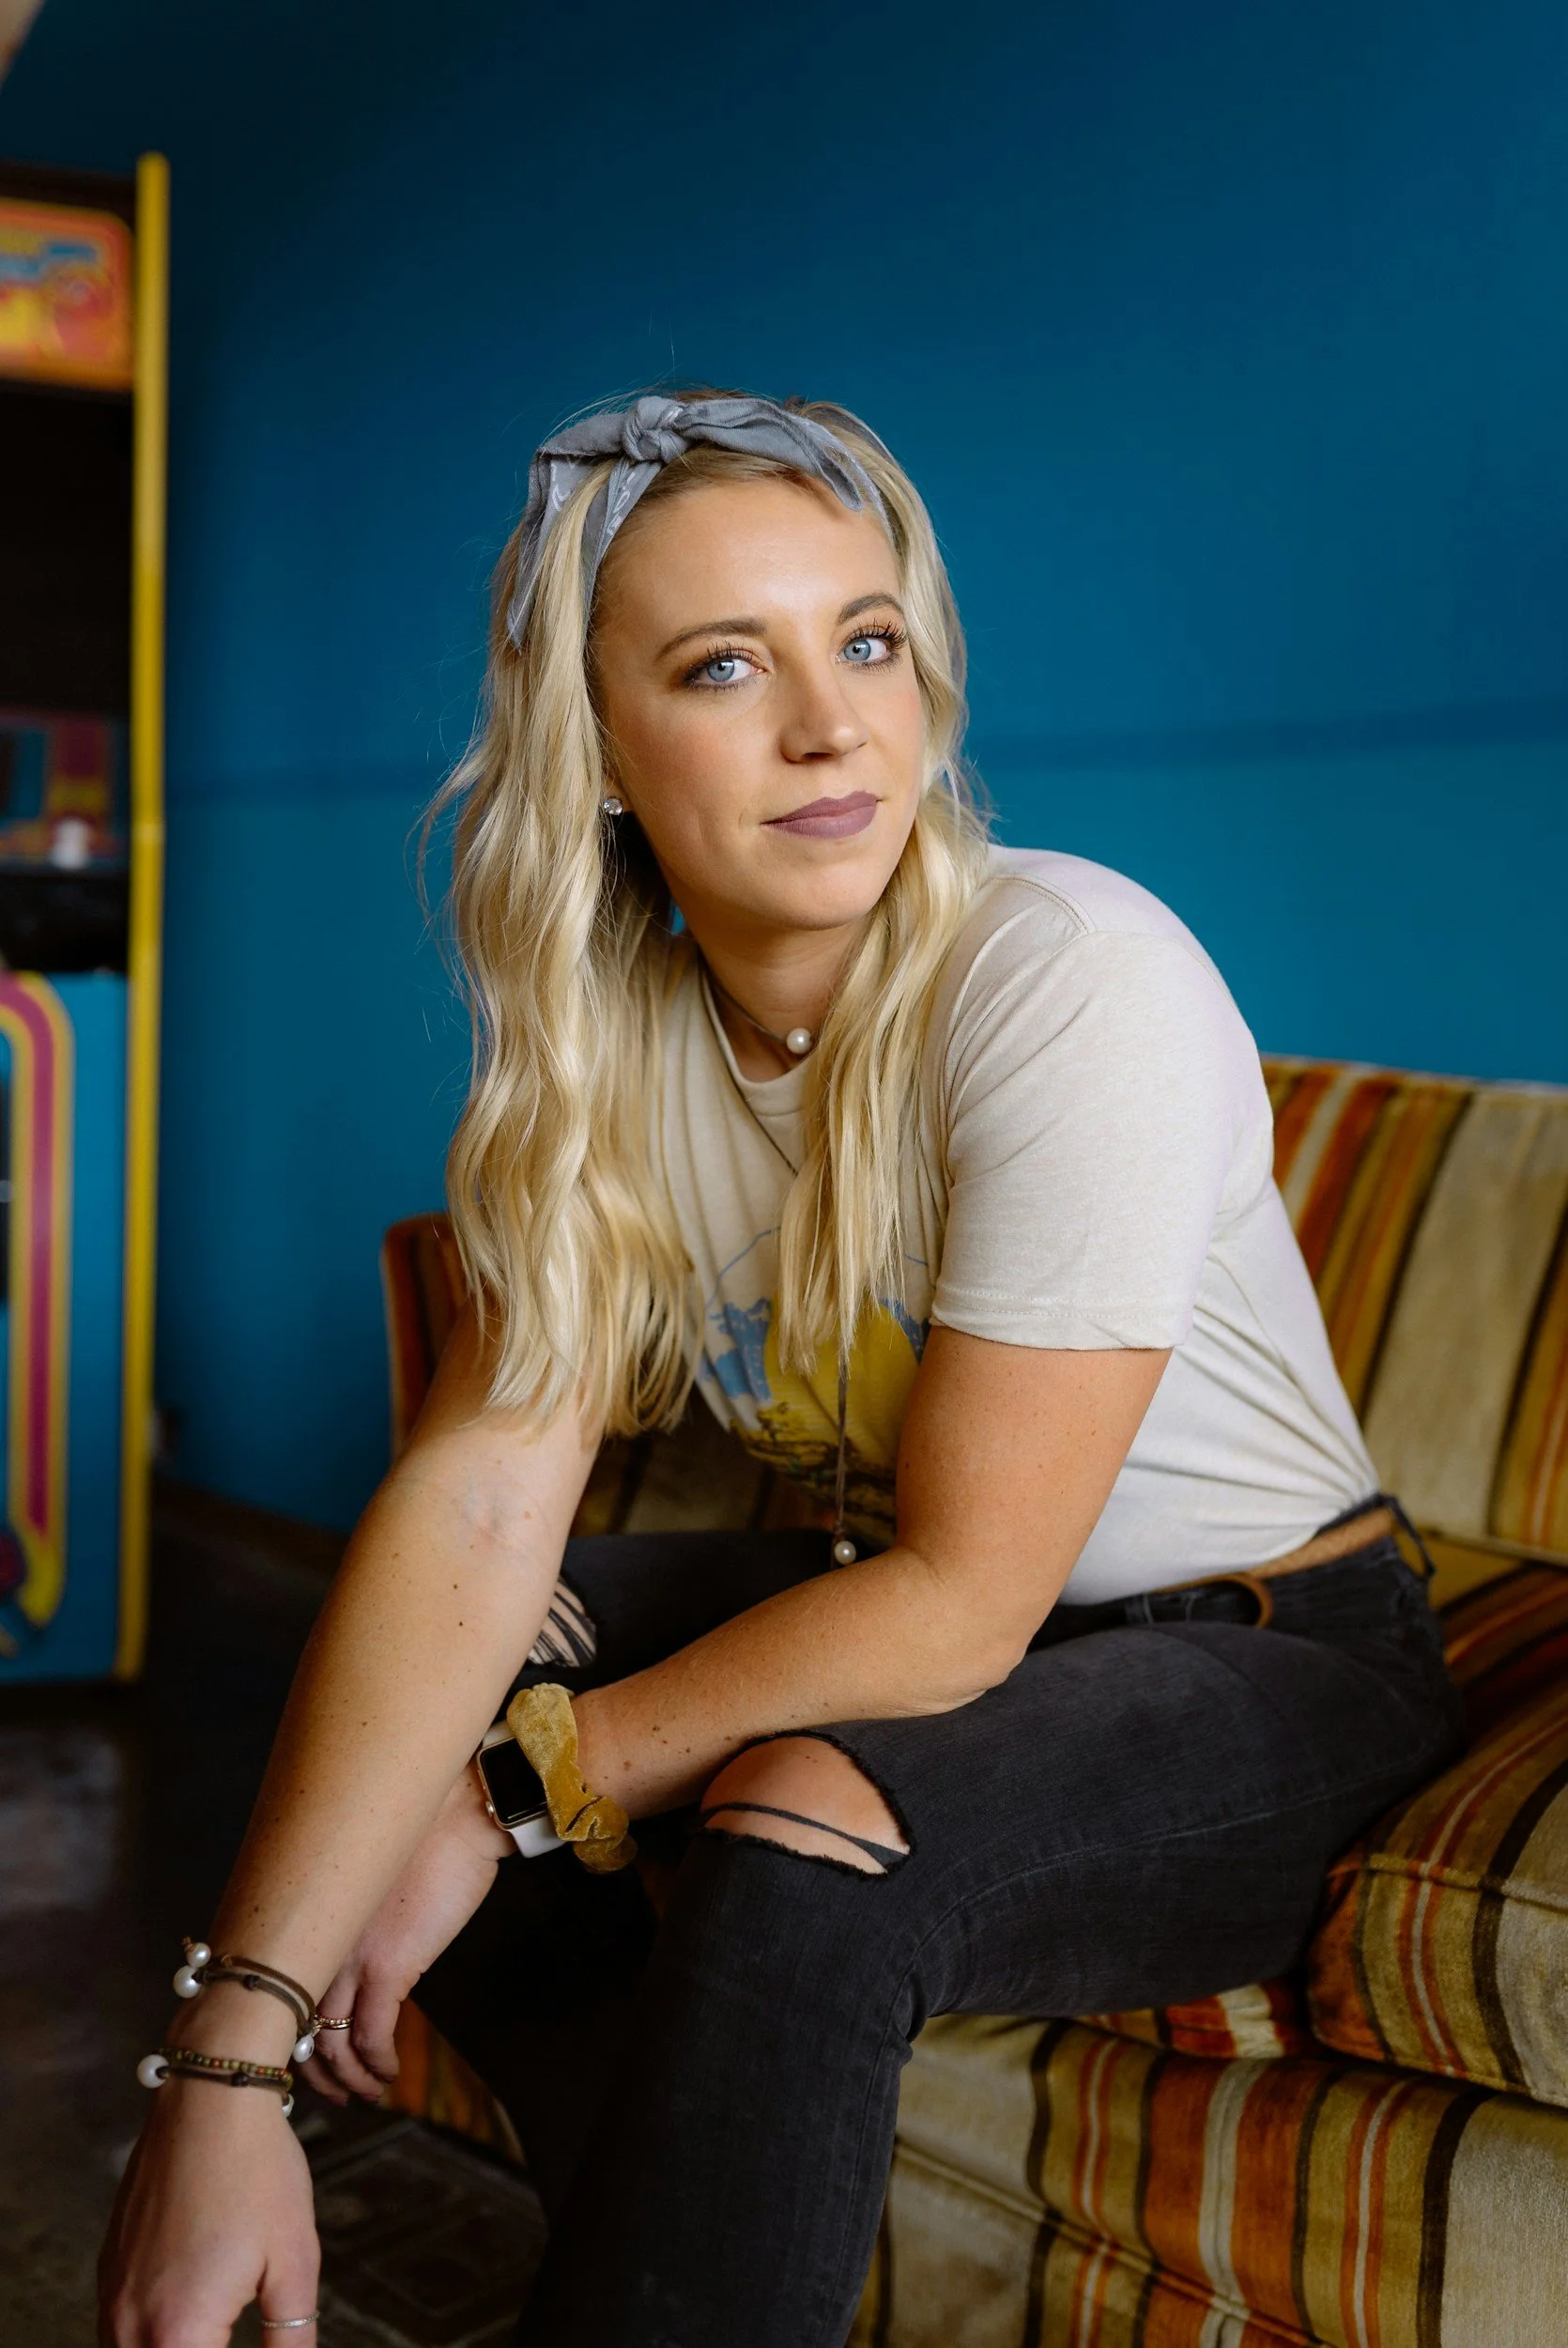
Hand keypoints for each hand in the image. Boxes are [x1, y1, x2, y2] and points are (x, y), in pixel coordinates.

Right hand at [99, 2077, 317, 2344]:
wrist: (210, 2098)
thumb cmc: (256, 2171)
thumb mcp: (294, 2261)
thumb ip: (291, 2338)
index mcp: (179, 2331)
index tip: (258, 2347)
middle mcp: (131, 2322)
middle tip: (236, 2331)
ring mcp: (113, 2293)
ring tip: (218, 2326)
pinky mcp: (110, 2267)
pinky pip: (121, 2330)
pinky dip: (152, 2336)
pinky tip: (191, 2317)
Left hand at [304, 1765, 509, 2104]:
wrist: (459, 1815)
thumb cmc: (423, 1838)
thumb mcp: (368, 1881)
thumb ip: (350, 1920)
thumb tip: (352, 1956)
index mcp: (311, 1916)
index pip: (280, 1994)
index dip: (290, 2039)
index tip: (308, 2063)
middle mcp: (319, 1939)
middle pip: (295, 2027)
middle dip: (314, 2074)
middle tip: (336, 2095)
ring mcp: (350, 1955)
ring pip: (329, 2042)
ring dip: (348, 2078)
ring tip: (367, 2092)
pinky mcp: (390, 1967)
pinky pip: (371, 2035)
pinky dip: (377, 2065)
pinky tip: (390, 2074)